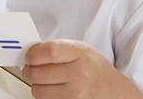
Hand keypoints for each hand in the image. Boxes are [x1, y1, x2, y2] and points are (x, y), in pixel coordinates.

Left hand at [22, 40, 142, 98]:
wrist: (113, 91)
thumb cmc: (94, 69)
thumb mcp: (80, 50)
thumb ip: (56, 48)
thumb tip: (30, 53)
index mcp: (80, 55)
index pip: (48, 52)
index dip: (32, 54)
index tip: (29, 56)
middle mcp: (79, 75)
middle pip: (38, 73)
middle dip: (29, 71)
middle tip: (30, 69)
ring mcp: (76, 95)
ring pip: (38, 91)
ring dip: (37, 86)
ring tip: (46, 81)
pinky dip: (46, 96)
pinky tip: (54, 90)